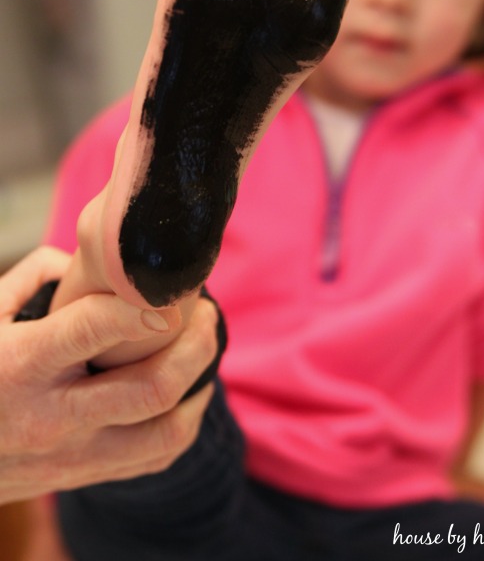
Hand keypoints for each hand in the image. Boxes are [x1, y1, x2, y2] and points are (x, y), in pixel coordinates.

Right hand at [0, 248, 216, 503]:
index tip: (171, 291)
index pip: (92, 330)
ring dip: (200, 384)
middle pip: (151, 387)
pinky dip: (186, 422)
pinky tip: (189, 391)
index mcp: (21, 365)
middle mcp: (51, 416)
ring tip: (204, 349)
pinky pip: (156, 458)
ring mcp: (72, 455)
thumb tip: (92, 265)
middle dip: (195, 344)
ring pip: (165, 431)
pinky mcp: (83, 477)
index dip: (141, 307)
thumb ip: (34, 277)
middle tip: (203, 312)